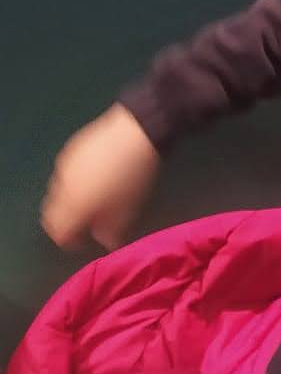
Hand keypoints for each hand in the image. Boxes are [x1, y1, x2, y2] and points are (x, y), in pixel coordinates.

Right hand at [41, 104, 159, 250]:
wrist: (136, 132)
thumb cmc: (133, 177)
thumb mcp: (128, 209)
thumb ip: (111, 231)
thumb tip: (106, 241)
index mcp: (71, 208)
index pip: (58, 233)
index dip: (70, 241)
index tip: (84, 240)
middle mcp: (60, 188)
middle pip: (51, 213)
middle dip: (65, 221)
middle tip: (85, 220)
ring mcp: (63, 167)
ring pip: (57, 191)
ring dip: (68, 199)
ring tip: (92, 196)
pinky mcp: (70, 148)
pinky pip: (65, 171)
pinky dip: (73, 180)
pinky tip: (94, 174)